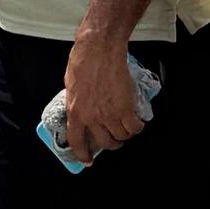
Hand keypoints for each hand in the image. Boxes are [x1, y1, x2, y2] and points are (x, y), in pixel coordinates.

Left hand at [63, 35, 143, 159]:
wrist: (99, 48)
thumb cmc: (84, 60)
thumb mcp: (71, 85)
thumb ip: (77, 102)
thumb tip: (82, 110)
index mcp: (75, 111)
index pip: (77, 142)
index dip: (82, 154)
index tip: (87, 159)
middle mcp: (91, 117)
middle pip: (104, 143)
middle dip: (112, 144)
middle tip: (115, 139)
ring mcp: (108, 114)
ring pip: (121, 137)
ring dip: (125, 134)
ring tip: (127, 126)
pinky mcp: (125, 108)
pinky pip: (134, 127)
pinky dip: (138, 127)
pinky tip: (138, 121)